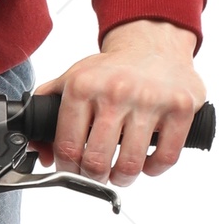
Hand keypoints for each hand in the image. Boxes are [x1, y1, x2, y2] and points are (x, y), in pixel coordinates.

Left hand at [41, 19, 204, 186]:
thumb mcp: (74, 78)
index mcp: (83, 85)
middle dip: (93, 178)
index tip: (73, 171)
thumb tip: (42, 154)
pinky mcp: (181, 108)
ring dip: (122, 178)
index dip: (68, 168)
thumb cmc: (112, 70)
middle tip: (97, 175)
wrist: (154, 46)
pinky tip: (146, 162)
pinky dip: (153, 169)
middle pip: (97, 161)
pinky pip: (165, 157)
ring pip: (130, 165)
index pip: (68, 146)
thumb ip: (49, 110)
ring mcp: (151, 100)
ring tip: (120, 173)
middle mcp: (116, 91)